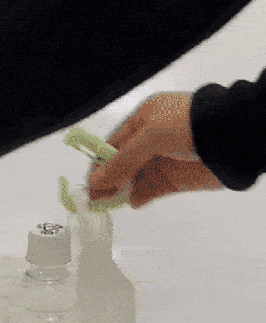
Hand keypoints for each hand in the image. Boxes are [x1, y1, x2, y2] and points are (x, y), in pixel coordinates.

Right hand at [88, 92, 224, 207]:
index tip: (89, 183)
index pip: (113, 145)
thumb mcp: (150, 136)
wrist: (232, 137)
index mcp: (145, 119)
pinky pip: (151, 191)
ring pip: (134, 179)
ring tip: (111, 203)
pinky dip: (140, 197)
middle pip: (121, 164)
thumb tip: (96, 182)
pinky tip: (133, 202)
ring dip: (121, 191)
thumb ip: (122, 161)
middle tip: (95, 199)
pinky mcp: (175, 179)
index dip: (99, 164)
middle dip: (107, 181)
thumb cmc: (192, 124)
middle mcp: (152, 139)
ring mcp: (164, 160)